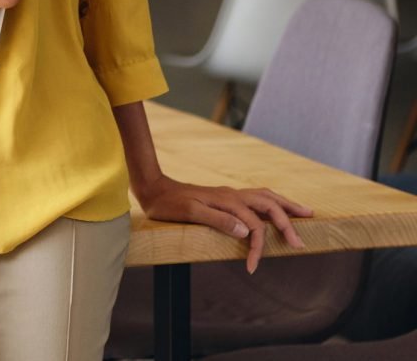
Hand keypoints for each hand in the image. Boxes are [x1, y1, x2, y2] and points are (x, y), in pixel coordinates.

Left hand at [135, 174, 312, 273]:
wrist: (153, 189)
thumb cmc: (169, 204)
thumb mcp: (190, 213)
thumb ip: (218, 220)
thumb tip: (246, 231)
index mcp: (227, 201)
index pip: (253, 226)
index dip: (257, 248)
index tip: (252, 268)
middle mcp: (232, 195)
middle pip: (269, 205)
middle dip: (287, 223)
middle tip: (301, 243)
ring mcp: (230, 194)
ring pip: (265, 196)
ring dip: (286, 206)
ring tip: (305, 213)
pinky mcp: (225, 196)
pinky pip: (256, 197)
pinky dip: (272, 202)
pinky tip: (275, 207)